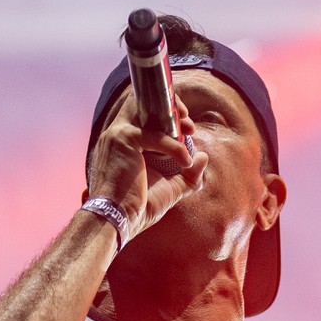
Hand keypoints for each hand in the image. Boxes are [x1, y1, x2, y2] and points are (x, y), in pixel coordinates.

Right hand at [86, 94, 207, 237]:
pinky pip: (156, 136)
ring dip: (173, 116)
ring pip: (149, 110)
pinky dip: (175, 147)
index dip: (166, 111)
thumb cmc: (137, 208)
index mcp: (125, 142)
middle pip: (143, 100)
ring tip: (190, 130)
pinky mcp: (124, 140)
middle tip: (188, 123)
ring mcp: (119, 134)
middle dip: (170, 105)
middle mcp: (119, 133)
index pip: (142, 111)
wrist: (116, 220)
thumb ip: (188, 174)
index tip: (185, 125)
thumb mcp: (169, 189)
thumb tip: (204, 156)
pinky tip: (184, 161)